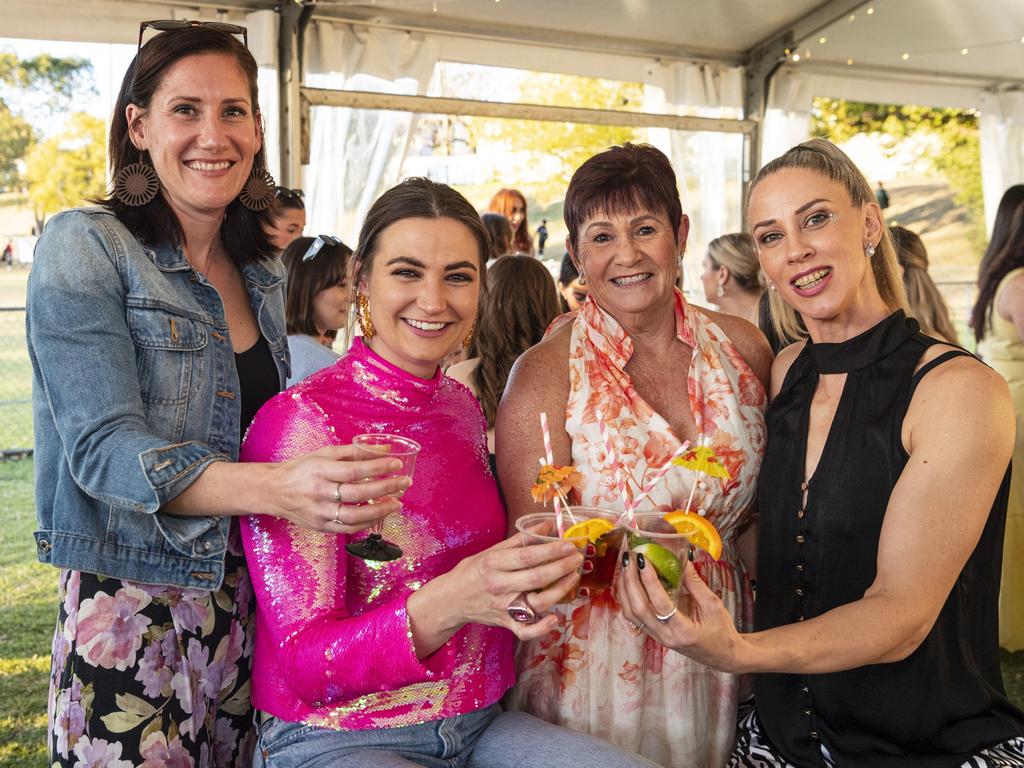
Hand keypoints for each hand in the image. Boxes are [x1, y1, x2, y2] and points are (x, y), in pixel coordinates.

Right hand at [266, 444, 411, 532]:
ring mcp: (319, 513)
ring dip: (380, 511)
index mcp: (320, 471)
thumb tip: (383, 448)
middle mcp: (319, 493)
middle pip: (358, 494)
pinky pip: (347, 529)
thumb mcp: (323, 454)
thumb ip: (353, 451)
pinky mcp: (320, 527)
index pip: (354, 470)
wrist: (274, 491)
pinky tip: (379, 515)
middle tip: (405, 482)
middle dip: (386, 488)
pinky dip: (366, 524)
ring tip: (397, 503)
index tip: (397, 464)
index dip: (378, 468)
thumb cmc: (301, 469)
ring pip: (354, 517)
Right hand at [442, 531, 583, 640]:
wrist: (452, 599)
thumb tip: (548, 525)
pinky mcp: (506, 623)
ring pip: (537, 602)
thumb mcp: (493, 551)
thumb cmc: (474, 571)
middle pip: (536, 578)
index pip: (527, 556)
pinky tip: (555, 619)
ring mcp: (504, 607)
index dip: (551, 550)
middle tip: (578, 557)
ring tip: (574, 576)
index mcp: (494, 563)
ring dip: (560, 590)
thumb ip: (521, 539)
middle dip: (561, 566)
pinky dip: (541, 628)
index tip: (569, 544)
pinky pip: (526, 631)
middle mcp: (499, 586)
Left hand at [616, 552, 743, 671]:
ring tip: (625, 566)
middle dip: (630, 581)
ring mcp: (657, 638)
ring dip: (624, 589)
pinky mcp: (654, 635)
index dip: (649, 579)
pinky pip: (634, 617)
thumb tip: (682, 559)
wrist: (723, 657)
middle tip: (629, 558)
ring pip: (631, 614)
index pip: (660, 603)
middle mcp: (665, 637)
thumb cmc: (722, 633)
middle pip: (638, 609)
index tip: (643, 559)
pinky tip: (628, 582)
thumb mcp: (713, 606)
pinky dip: (626, 598)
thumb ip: (695, 583)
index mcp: (683, 631)